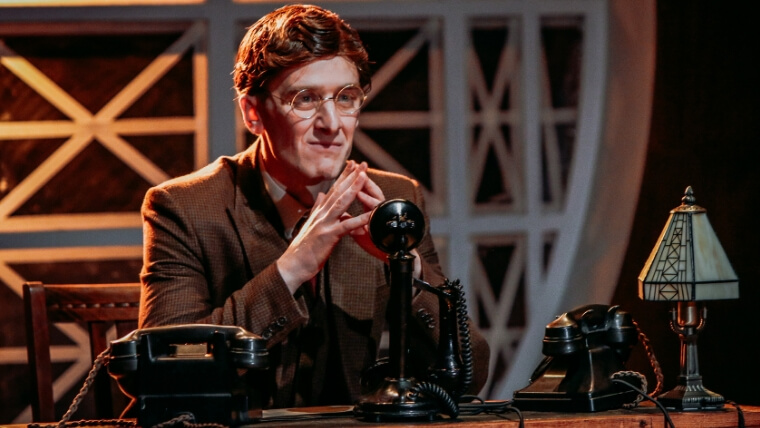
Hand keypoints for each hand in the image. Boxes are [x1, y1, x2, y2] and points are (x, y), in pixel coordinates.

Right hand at [277, 161, 373, 292]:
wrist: (293, 264)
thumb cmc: (304, 248)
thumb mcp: (311, 224)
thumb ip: (317, 208)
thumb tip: (321, 195)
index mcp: (319, 211)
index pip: (333, 190)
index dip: (343, 176)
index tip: (352, 164)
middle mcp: (321, 214)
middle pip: (338, 191)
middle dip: (351, 176)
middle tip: (362, 163)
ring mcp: (325, 223)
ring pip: (341, 202)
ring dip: (353, 188)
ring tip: (364, 176)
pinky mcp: (329, 235)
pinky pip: (347, 226)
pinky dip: (359, 219)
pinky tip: (370, 214)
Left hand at [349, 165, 421, 277]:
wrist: (392, 257)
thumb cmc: (376, 243)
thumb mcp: (357, 231)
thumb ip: (349, 220)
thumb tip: (339, 214)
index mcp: (369, 208)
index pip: (361, 190)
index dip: (353, 179)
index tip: (345, 167)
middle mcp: (379, 209)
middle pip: (371, 189)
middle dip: (363, 177)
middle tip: (354, 164)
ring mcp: (385, 215)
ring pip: (377, 198)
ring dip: (368, 190)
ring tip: (360, 178)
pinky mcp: (389, 224)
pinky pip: (381, 215)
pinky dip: (374, 209)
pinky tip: (368, 205)